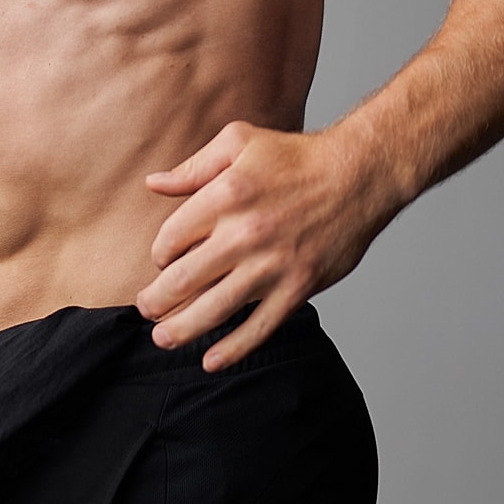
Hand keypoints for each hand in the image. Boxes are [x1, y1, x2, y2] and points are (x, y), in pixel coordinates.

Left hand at [136, 120, 393, 370]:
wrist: (357, 175)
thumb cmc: (296, 156)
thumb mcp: (238, 142)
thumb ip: (193, 167)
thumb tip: (153, 184)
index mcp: (225, 195)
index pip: (172, 238)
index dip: (159, 254)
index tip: (162, 261)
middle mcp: (244, 234)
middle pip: (183, 280)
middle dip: (156, 300)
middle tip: (146, 309)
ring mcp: (271, 266)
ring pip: (214, 310)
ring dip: (182, 329)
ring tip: (163, 338)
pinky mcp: (297, 288)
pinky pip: (259, 328)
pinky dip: (233, 349)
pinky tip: (212, 361)